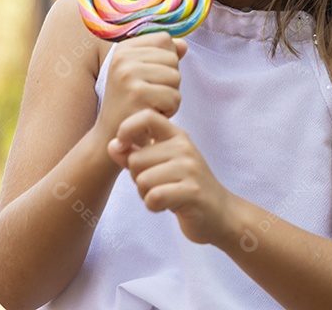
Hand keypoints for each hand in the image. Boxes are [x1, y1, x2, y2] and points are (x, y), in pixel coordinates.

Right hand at [91, 32, 185, 149]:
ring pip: (176, 77)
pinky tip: (152, 114)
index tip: (149, 78)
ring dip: (170, 96)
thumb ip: (163, 56)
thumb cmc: (131, 104)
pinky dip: (169, 110)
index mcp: (123, 49)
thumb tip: (183, 45)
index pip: (164, 40)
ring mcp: (128, 75)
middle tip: (149, 96)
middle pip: (172, 59)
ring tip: (151, 104)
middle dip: (169, 81)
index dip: (166, 61)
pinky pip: (174, 97)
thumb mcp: (142, 74)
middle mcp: (122, 57)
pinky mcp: (137, 94)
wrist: (111, 136)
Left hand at [108, 108, 236, 246]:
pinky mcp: (192, 191)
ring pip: (142, 180)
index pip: (147, 117)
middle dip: (137, 178)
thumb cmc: (184, 187)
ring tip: (163, 195)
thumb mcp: (159, 166)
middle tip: (156, 185)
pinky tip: (166, 206)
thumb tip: (111, 145)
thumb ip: (135, 154)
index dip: (127, 129)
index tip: (122, 145)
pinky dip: (153, 206)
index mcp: (176, 135)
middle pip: (135, 159)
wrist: (220, 214)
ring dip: (145, 194)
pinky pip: (153, 197)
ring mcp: (190, 168)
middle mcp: (184, 147)